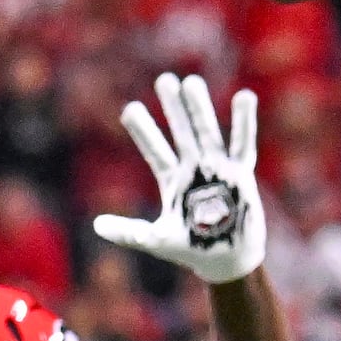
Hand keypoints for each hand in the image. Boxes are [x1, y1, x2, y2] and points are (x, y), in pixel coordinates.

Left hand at [93, 72, 263, 285]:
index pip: (155, 151)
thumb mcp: (157, 240)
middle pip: (181, 132)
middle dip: (173, 108)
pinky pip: (243, 144)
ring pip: (207, 132)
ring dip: (199, 109)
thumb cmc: (192, 251)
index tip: (129, 109)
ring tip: (190, 82)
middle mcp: (194, 170)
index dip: (143, 131)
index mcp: (173, 181)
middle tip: (164, 80)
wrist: (226, 261)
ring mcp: (217, 169)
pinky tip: (244, 97)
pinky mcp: (240, 174)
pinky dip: (244, 122)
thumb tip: (96, 226)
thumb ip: (129, 232)